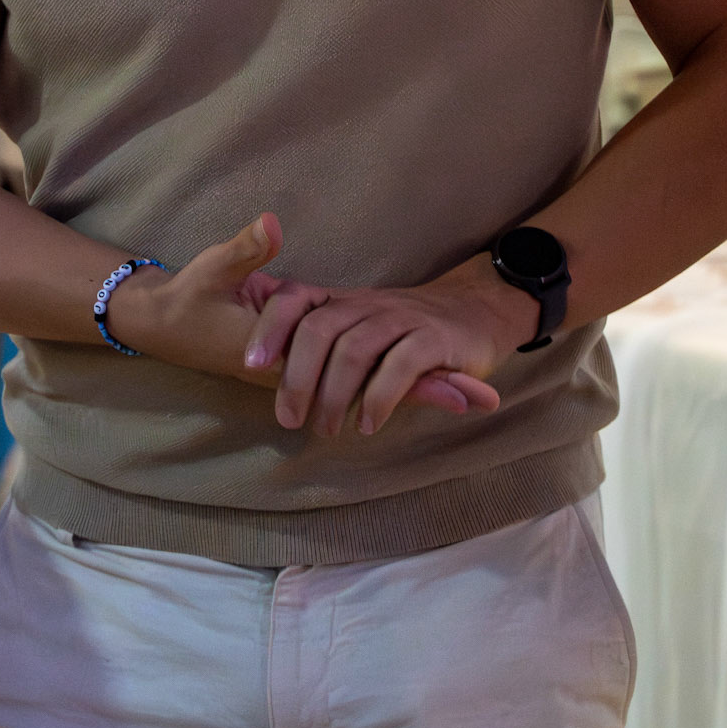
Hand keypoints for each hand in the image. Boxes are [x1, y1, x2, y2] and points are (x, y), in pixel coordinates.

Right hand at [109, 216, 504, 422]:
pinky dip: (387, 377)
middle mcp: (302, 372)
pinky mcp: (300, 362)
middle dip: (430, 389)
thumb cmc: (187, 301)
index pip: (363, 372)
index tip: (461, 386)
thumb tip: (274, 225)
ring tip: (472, 392)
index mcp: (286, 356)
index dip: (414, 380)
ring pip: (369, 385)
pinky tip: (419, 373)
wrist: (163, 325)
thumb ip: (244, 250)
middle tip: (483, 395)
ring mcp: (303, 370)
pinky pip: (354, 374)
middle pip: (377, 387)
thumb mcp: (210, 272)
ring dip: (415, 388)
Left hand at [245, 252, 528, 437]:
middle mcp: (367, 303)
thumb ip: (317, 344)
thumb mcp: (358, 329)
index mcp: (341, 300)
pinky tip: (368, 423)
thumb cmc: (403, 332)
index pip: (295, 299)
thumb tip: (250, 361)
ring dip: (335, 394)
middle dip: (297, 377)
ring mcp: (402, 319)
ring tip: (325, 429)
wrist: (476, 311)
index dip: (270, 328)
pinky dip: (380, 397)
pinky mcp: (436, 340)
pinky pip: (401, 365)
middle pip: (319, 329)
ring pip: (355, 349)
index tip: (250, 365)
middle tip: (288, 419)